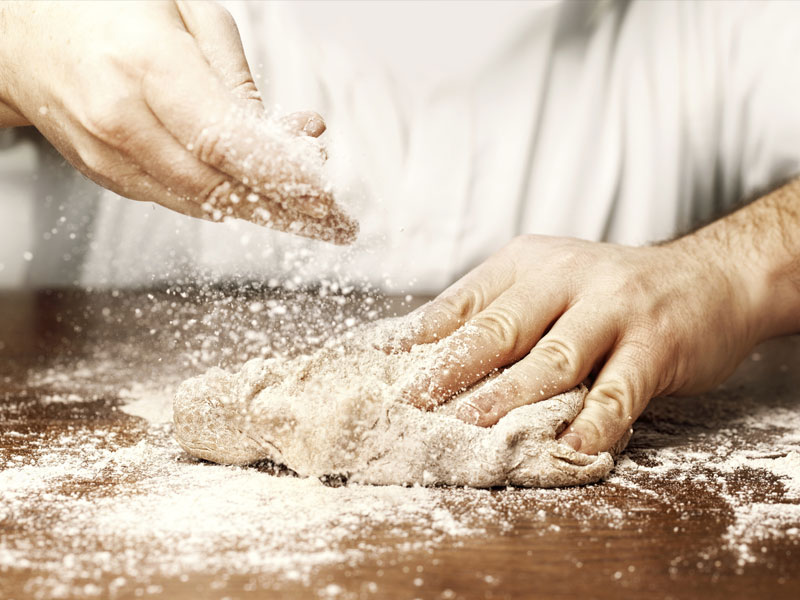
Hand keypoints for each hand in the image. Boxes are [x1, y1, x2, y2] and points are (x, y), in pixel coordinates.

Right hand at [0, 1, 356, 243]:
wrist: (19, 32)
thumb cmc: (107, 6)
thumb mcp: (186, 11)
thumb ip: (236, 78)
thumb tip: (294, 135)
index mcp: (146, 66)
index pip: (229, 143)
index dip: (283, 176)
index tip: (327, 195)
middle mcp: (121, 119)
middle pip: (220, 187)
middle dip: (289, 211)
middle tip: (339, 224)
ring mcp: (106, 154)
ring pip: (202, 204)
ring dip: (265, 213)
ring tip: (315, 218)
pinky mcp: (105, 174)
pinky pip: (178, 200)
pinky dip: (227, 202)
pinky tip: (262, 198)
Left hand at [396, 234, 762, 454]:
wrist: (709, 277)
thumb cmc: (610, 292)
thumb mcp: (548, 282)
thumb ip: (495, 312)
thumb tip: (420, 356)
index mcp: (526, 263)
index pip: (461, 305)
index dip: (417, 343)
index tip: (377, 375)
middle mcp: (565, 278)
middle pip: (497, 329)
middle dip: (447, 371)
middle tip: (407, 406)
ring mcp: (612, 309)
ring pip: (551, 359)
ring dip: (507, 397)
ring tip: (469, 428)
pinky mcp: (655, 344)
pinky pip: (619, 389)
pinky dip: (594, 421)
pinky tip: (571, 447)